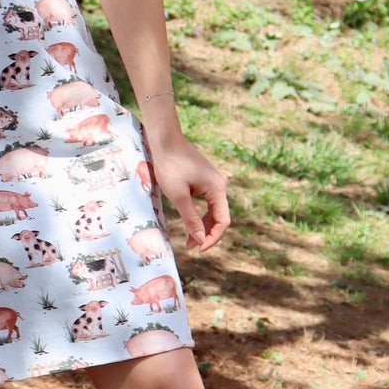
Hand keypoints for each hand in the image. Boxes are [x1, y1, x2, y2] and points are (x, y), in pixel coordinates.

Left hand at [148, 131, 229, 253]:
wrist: (164, 139)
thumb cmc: (170, 166)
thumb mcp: (178, 196)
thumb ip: (191, 219)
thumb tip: (200, 239)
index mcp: (218, 189)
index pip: (223, 221)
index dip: (212, 238)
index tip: (198, 249)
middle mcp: (221, 184)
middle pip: (220, 216)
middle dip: (207, 233)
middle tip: (190, 246)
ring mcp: (214, 180)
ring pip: (213, 210)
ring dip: (203, 225)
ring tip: (189, 238)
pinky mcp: (205, 178)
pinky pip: (207, 201)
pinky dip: (199, 213)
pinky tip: (189, 220)